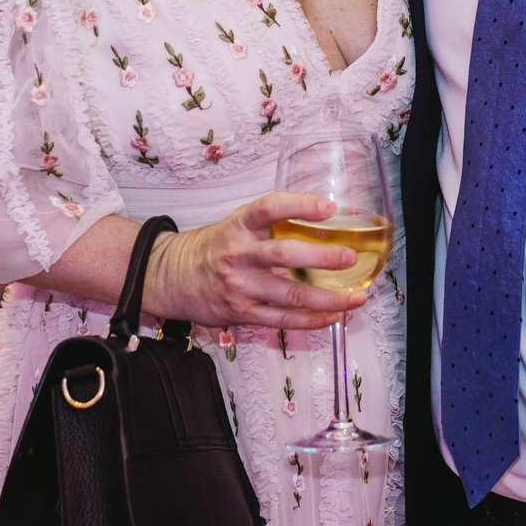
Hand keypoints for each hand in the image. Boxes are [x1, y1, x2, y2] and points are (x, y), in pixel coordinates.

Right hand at [142, 192, 366, 331]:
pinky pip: (283, 320)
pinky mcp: (242, 312)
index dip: (300, 205)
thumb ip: (271, 224)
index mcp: (239, 225)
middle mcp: (239, 253)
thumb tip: (324, 220)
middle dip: (323, 257)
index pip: (270, 208)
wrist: (170, 277)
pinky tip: (333, 316)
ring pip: (291, 294)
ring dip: (329, 298)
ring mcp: (241, 286)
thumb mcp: (236, 225)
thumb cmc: (212, 248)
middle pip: (285, 254)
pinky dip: (311, 320)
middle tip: (350, 257)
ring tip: (356, 298)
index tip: (329, 207)